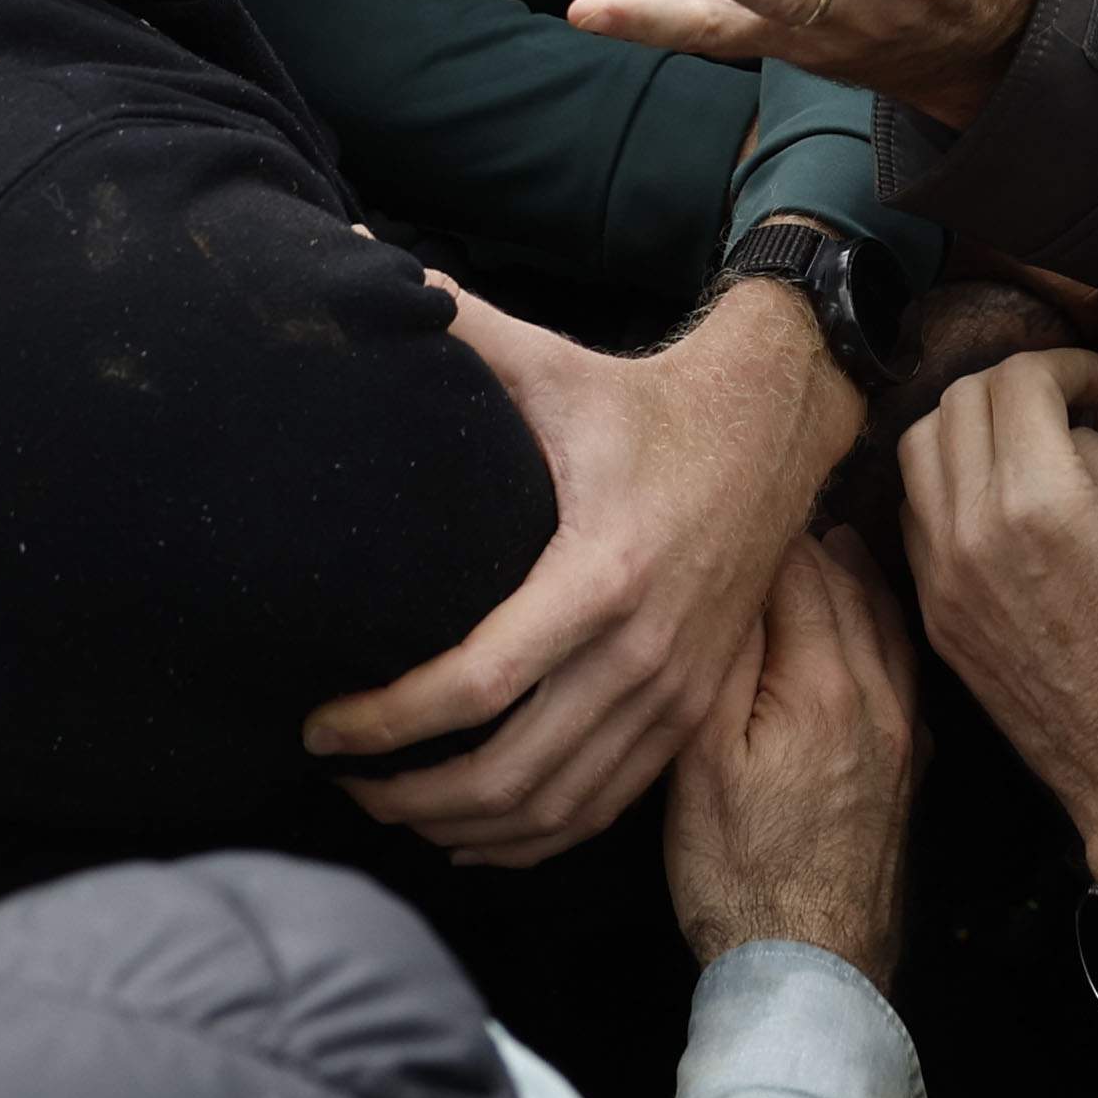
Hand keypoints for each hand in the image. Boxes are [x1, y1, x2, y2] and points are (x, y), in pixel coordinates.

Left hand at [305, 277, 856, 864]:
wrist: (777, 427)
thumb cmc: (647, 401)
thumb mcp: (555, 365)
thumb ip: (455, 324)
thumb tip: (359, 259)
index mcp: (599, 574)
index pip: (472, 686)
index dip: (384, 722)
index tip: (319, 724)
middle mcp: (642, 651)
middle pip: (508, 773)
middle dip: (407, 792)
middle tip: (338, 779)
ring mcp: (675, 693)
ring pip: (555, 807)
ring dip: (462, 826)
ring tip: (389, 807)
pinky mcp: (693, 712)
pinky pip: (604, 807)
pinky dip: (532, 838)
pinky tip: (474, 833)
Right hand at [665, 528, 922, 985]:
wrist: (811, 971)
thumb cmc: (737, 873)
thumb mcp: (698, 763)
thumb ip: (719, 662)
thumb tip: (727, 580)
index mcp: (822, 681)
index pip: (792, 570)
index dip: (753, 535)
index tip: (724, 507)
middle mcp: (877, 691)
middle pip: (841, 584)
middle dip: (804, 542)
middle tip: (765, 508)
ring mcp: (902, 726)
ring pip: (880, 618)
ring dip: (848, 575)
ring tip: (824, 538)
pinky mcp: (911, 759)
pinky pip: (900, 664)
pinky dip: (880, 624)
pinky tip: (866, 616)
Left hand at [903, 348, 1097, 867]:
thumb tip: (1069, 421)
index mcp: (1039, 504)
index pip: (1018, 381)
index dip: (1069, 363)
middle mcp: (971, 533)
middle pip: (956, 402)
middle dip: (1016, 384)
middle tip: (1068, 403)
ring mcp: (940, 577)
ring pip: (917, 450)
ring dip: (970, 426)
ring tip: (1026, 443)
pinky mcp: (932, 613)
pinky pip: (915, 515)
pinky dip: (949, 484)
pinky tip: (1001, 499)